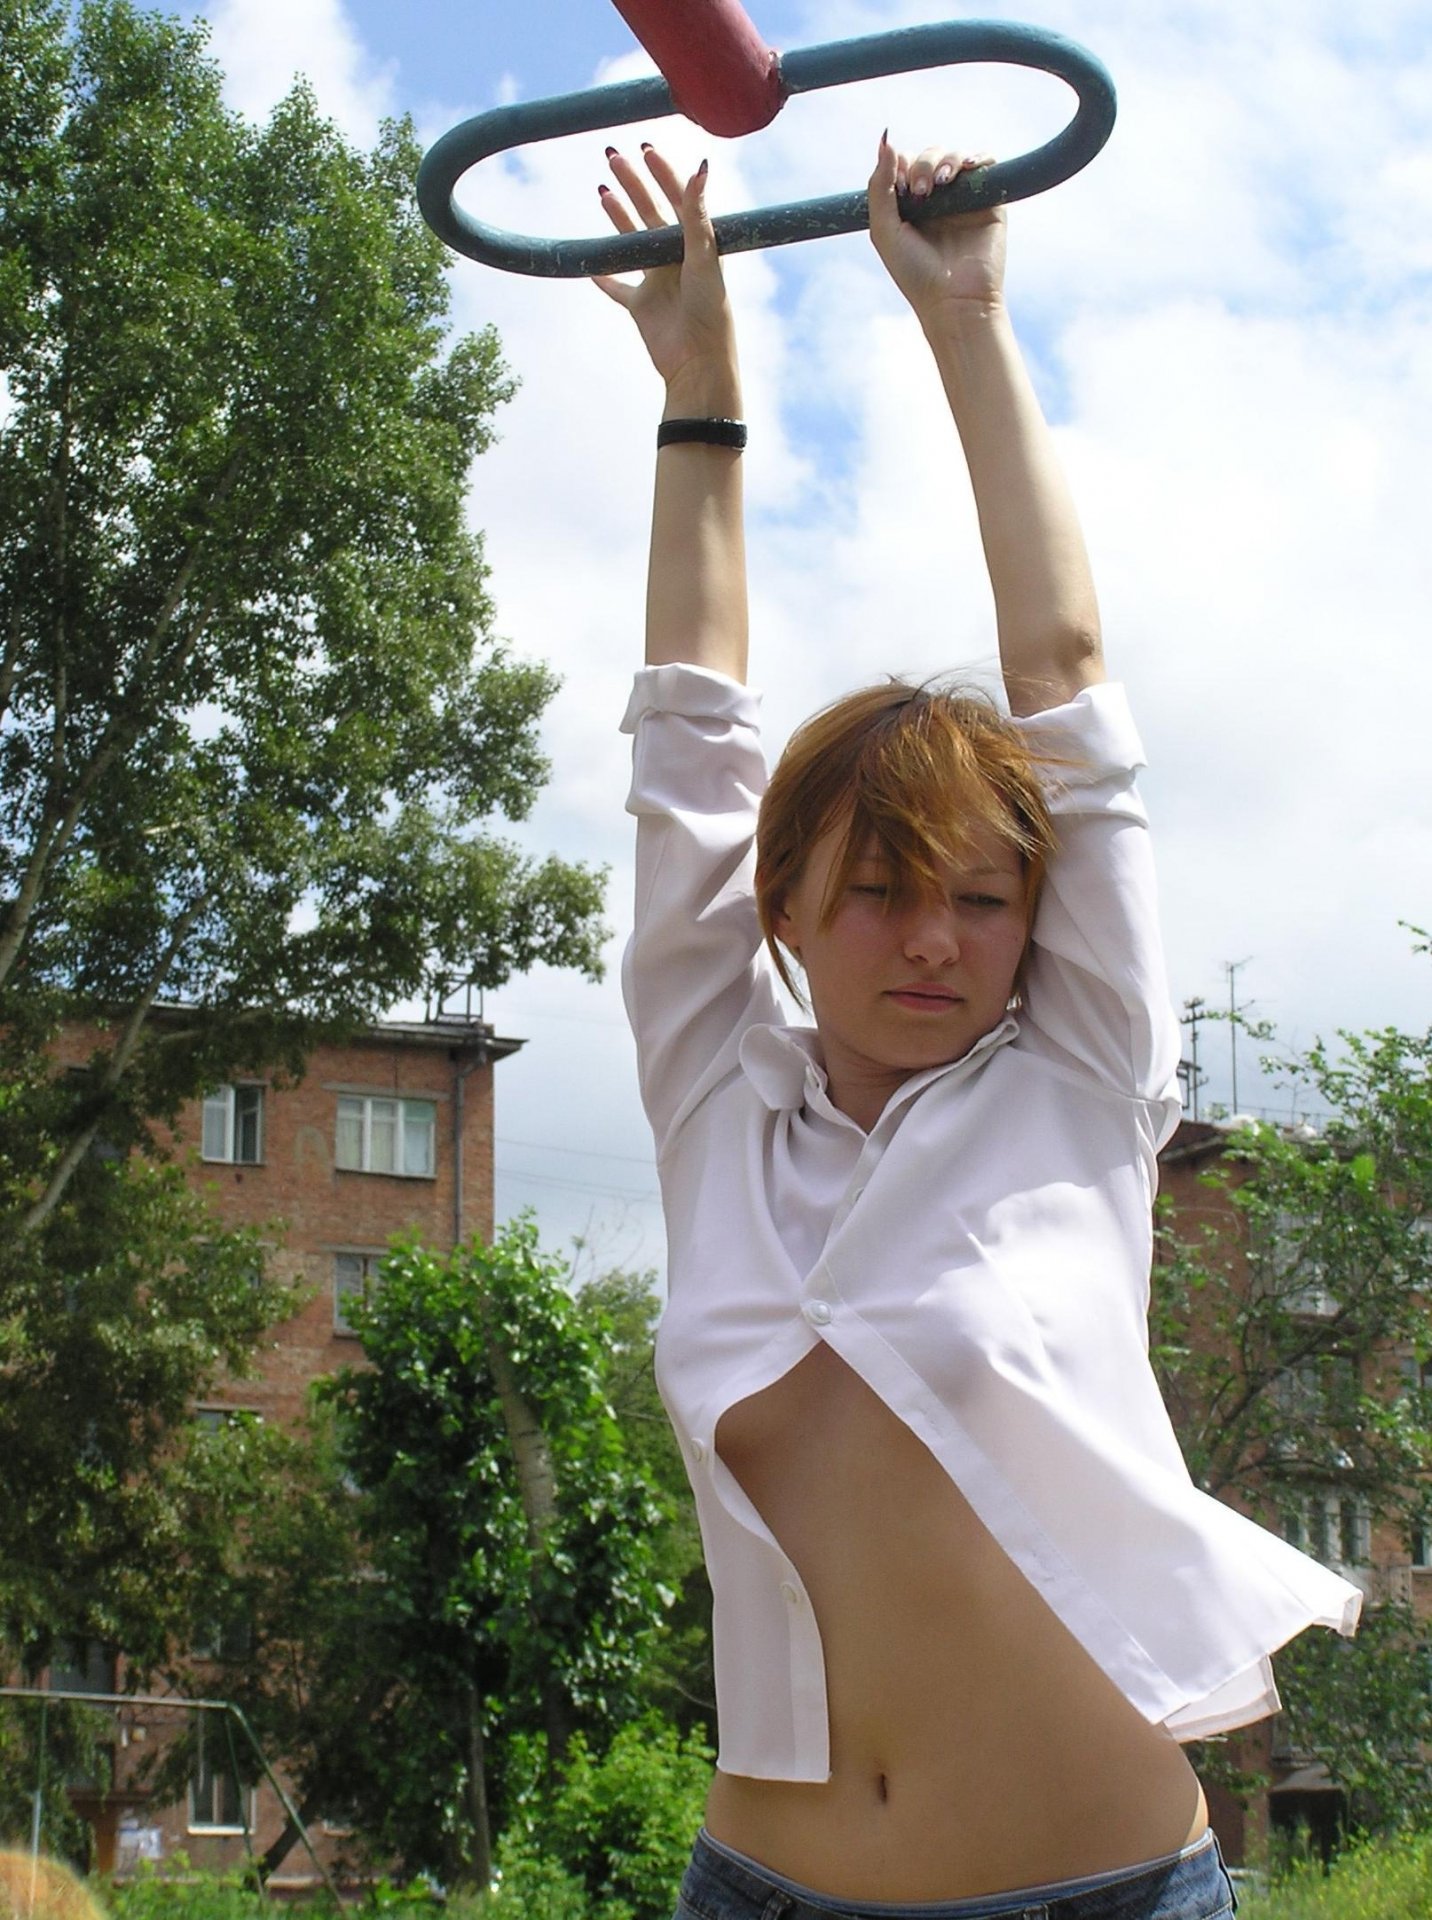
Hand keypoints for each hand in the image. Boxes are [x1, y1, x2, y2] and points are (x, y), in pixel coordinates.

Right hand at [593, 146, 739, 409]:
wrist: (697, 361)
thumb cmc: (710, 310)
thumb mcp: (704, 257)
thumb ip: (698, 213)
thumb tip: (701, 166)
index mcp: (696, 245)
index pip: (677, 200)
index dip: (663, 174)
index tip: (646, 150)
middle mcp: (676, 259)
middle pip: (650, 214)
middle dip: (633, 185)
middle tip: (613, 157)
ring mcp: (656, 282)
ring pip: (630, 243)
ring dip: (617, 218)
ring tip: (602, 191)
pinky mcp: (640, 307)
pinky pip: (617, 287)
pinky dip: (602, 276)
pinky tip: (589, 263)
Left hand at [868, 136, 1006, 323]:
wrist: (954, 301)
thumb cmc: (915, 273)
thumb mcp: (884, 230)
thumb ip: (879, 186)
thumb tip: (886, 140)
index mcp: (911, 206)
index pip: (905, 164)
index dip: (900, 165)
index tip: (900, 187)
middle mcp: (938, 200)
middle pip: (930, 155)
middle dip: (923, 165)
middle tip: (922, 193)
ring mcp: (964, 199)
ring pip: (955, 156)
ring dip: (945, 160)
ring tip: (942, 184)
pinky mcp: (990, 201)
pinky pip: (986, 163)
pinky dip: (977, 157)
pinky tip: (966, 168)